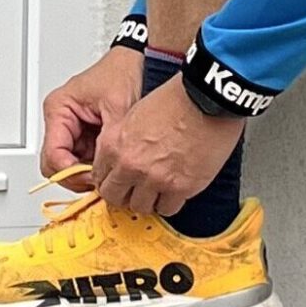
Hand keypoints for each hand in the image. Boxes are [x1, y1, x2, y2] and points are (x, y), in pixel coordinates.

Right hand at [40, 46, 143, 187]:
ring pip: (68, 167)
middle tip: (100, 182)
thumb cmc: (123, 73)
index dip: (72, 173)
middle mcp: (61, 121)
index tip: (93, 178)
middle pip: (55, 165)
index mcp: (59, 109)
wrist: (139, 63)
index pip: (53, 155)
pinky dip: (95, 168)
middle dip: (77, 177)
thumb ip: (108, 143)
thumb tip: (104, 171)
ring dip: (86, 174)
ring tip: (109, 174)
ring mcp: (72, 131)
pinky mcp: (85, 137)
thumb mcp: (118, 108)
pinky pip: (83, 161)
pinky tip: (110, 167)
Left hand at [92, 74, 246, 216]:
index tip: (118, 182)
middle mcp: (130, 164)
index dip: (109, 181)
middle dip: (124, 195)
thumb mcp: (134, 114)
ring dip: (147, 200)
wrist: (206, 97)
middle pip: (114, 197)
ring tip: (156, 189)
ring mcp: (155, 178)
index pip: (99, 178)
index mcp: (114, 143)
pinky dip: (170, 202)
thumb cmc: (176, 98)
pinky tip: (173, 190)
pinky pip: (167, 208)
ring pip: (140, 207)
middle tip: (134, 190)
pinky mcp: (180, 187)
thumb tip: (121, 159)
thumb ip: (122, 140)